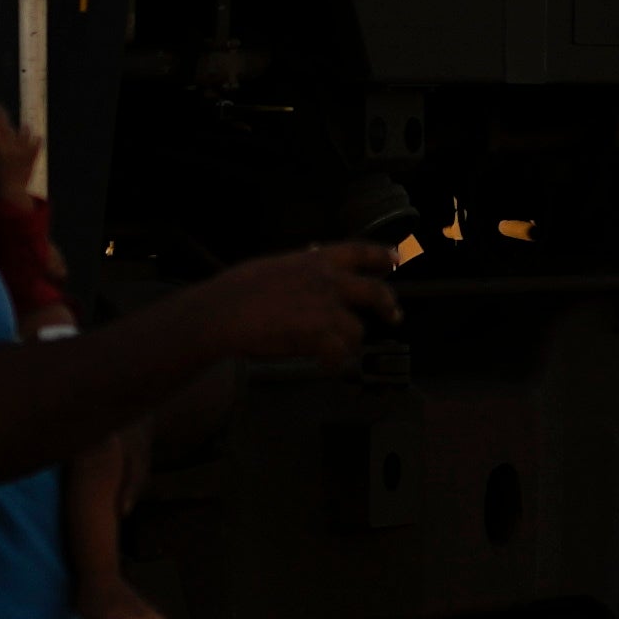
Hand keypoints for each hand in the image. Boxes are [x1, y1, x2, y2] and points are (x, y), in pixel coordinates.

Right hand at [0, 101, 46, 205]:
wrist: (12, 194)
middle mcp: (10, 151)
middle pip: (6, 130)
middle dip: (1, 118)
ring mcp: (22, 154)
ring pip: (23, 136)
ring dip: (23, 130)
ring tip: (24, 125)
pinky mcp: (31, 159)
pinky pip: (35, 147)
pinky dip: (36, 142)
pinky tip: (38, 137)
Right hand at [185, 240, 401, 371]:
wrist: (223, 312)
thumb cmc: (237, 292)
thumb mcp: (274, 266)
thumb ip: (300, 267)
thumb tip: (312, 258)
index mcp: (315, 260)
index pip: (359, 251)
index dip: (381, 255)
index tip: (395, 259)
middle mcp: (327, 280)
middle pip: (374, 291)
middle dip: (388, 305)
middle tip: (394, 316)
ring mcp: (326, 307)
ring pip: (357, 331)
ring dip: (347, 345)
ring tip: (333, 353)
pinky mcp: (320, 334)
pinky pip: (340, 355)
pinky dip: (335, 364)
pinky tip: (326, 367)